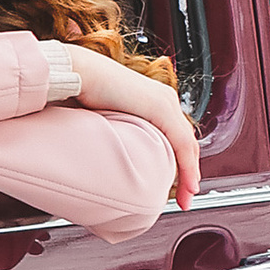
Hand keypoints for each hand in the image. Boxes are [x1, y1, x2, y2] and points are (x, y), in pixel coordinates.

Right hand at [76, 55, 202, 205]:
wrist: (79, 73)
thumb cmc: (83, 92)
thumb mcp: (107, 119)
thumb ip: (118, 133)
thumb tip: (112, 154)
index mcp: (152, 100)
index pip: (175, 135)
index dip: (179, 162)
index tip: (174, 184)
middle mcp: (164, 99)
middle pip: (186, 142)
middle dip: (188, 173)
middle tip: (184, 196)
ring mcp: (165, 102)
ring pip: (188, 145)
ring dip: (190, 174)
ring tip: (186, 196)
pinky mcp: (162, 108)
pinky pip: (182, 144)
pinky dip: (188, 167)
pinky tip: (188, 184)